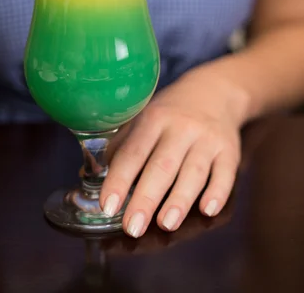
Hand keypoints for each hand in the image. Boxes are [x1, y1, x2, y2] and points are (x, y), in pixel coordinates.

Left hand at [100, 64, 246, 237]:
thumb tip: (90, 176)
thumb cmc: (169, 113)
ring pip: (194, 172)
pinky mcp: (229, 150)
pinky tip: (207, 209)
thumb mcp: (143, 118)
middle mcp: (180, 128)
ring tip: (165, 225)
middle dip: (146, 198)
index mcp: (153, 119)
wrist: (214, 92)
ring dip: (179, 199)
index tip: (107, 205)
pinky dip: (218, 192)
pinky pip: (225, 173)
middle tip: (132, 227)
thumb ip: (121, 146)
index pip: (133, 152)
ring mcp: (207, 139)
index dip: (119, 179)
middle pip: (162, 166)